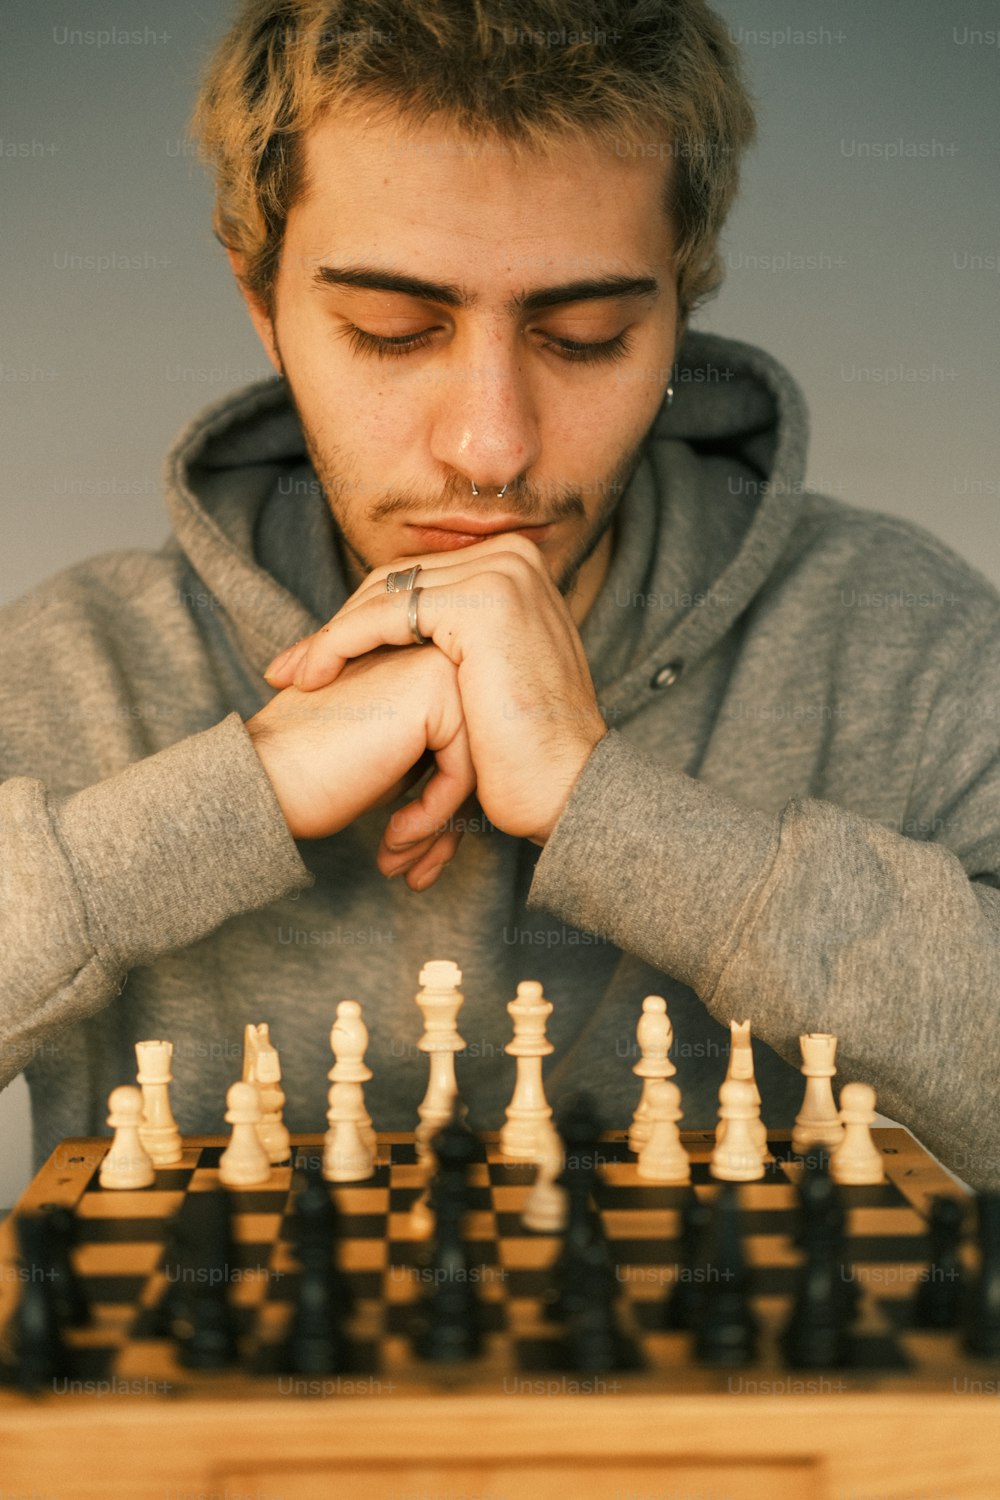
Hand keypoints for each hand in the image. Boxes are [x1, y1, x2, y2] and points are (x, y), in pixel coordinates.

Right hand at [246, 645, 473, 888]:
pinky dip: (434, 816)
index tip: (406, 848)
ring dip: (438, 828)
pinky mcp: (436, 691)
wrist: (260, 780)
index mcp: (415, 664)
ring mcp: (436, 663)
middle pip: (472, 752)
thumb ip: (434, 761)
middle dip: (442, 822)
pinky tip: (394, 837)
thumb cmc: (309, 776)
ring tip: (398, 862)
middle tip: (409, 867)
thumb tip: (485, 801)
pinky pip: (464, 771)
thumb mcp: (387, 765)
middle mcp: (431, 652)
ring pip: (474, 764)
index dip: (436, 804)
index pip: (457, 742)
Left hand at [264, 534, 606, 843]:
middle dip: (336, 628)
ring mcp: (501, 574)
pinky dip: (338, 644)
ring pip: (384, 596)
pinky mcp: (481, 602)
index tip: (312, 660)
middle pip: (397, 582)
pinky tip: (311, 678)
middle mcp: (514, 557)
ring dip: (328, 638)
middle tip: (288, 669)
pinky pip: (385, 615)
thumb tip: (407, 626)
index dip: (359, 618)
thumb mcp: (490, 673)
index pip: (417, 580)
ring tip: (292, 679)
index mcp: (517, 565)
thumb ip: (456, 638)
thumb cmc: (527, 748)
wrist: (568, 786)